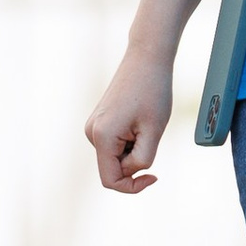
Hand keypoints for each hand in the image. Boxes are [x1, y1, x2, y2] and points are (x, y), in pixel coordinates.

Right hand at [86, 46, 174, 193]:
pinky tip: (139, 119)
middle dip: (136, 162)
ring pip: (116, 157)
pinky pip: (116, 145)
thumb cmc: (153, 92)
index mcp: (102, 137)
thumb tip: (130, 173)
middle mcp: (91, 133)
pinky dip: (131, 141)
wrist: (146, 59)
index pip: (111, 181)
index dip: (133, 186)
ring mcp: (93, 127)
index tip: (154, 176)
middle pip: (114, 169)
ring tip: (145, 123)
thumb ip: (142, 159)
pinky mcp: (99, 122)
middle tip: (152, 135)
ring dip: (134, 150)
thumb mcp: (154, 131)